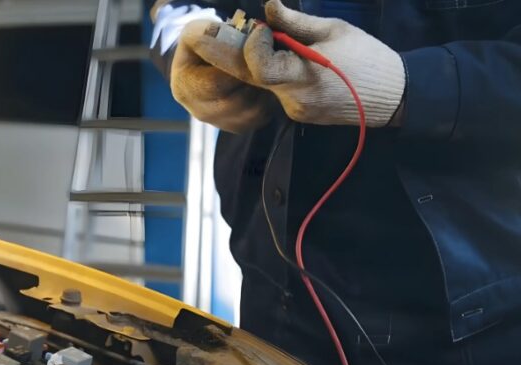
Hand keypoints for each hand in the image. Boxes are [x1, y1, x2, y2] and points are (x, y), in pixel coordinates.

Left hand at [187, 0, 405, 126]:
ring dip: (258, 62)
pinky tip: (287, 61)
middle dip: (233, 53)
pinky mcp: (298, 115)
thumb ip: (295, 23)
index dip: (252, 46)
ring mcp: (295, 111)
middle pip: (251, 77)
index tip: (261, 27)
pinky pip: (276, 92)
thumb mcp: (333, 30)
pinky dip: (275, 74)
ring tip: (263, 41)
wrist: (393, 96)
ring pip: (263, 84)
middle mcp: (294, 101)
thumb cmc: (367, 58)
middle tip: (210, 35)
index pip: (258, 68)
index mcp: (303, 78)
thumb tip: (267, 7)